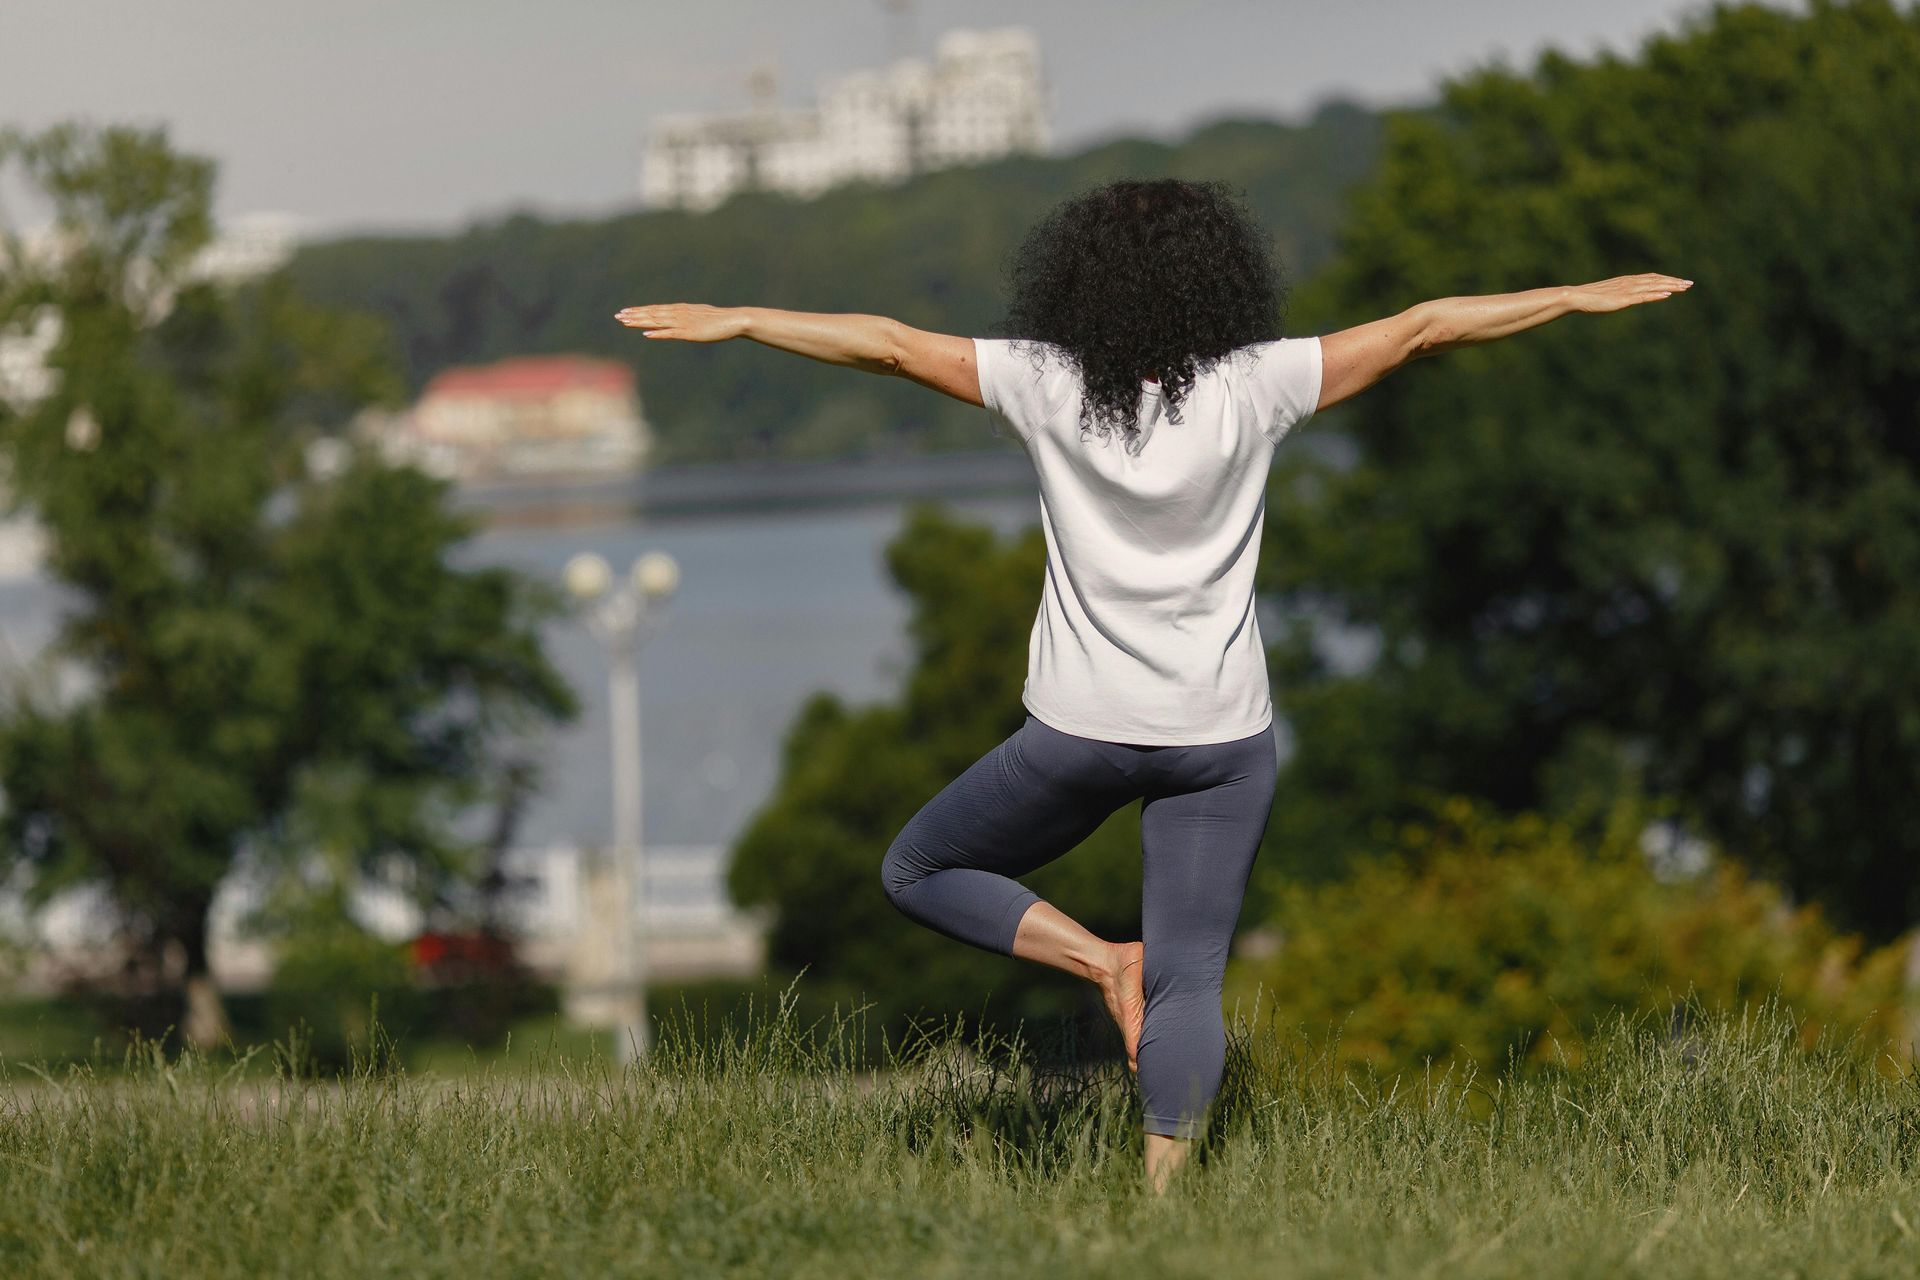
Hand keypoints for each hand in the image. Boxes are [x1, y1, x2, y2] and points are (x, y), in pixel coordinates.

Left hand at [614, 303, 747, 340]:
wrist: (733, 320)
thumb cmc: (719, 321)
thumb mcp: (699, 317)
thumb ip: (687, 318)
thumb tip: (679, 321)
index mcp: (680, 310)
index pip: (655, 310)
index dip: (639, 311)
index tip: (625, 312)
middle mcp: (678, 314)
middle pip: (652, 314)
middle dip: (634, 315)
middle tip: (617, 316)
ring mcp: (683, 323)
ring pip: (657, 321)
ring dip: (640, 321)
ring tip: (625, 322)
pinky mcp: (689, 333)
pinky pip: (670, 333)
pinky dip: (657, 333)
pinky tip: (646, 334)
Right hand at [1568, 273, 1693, 312]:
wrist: (1577, 297)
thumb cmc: (1589, 298)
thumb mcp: (1608, 295)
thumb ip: (1619, 295)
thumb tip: (1623, 299)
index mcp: (1627, 281)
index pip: (1652, 278)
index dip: (1666, 279)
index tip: (1679, 282)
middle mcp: (1630, 282)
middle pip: (1656, 280)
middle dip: (1674, 282)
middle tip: (1690, 284)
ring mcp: (1627, 290)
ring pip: (1653, 286)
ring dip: (1670, 286)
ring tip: (1684, 288)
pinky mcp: (1624, 299)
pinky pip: (1644, 296)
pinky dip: (1656, 294)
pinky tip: (1667, 294)